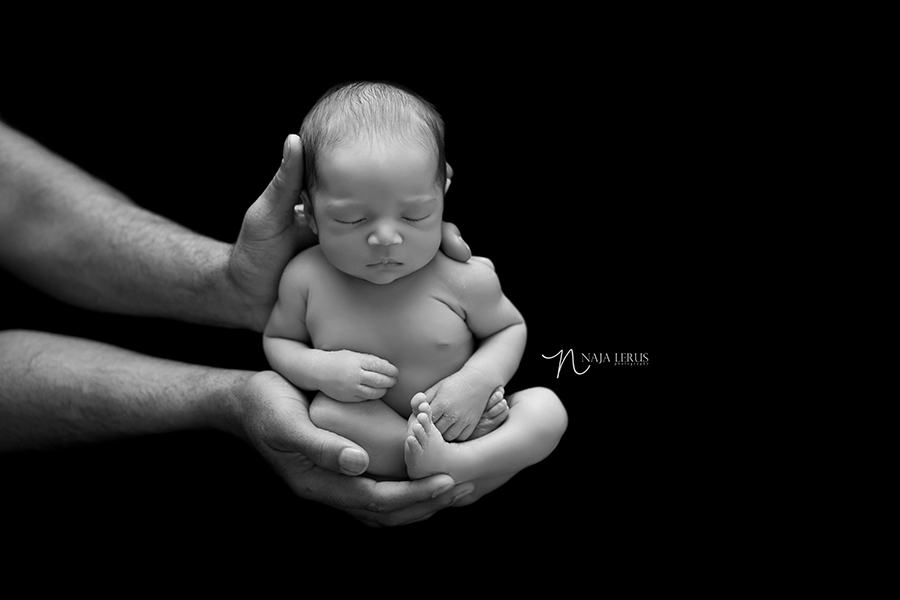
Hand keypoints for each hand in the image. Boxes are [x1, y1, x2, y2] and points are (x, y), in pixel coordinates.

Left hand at [227, 142, 471, 331]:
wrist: (245, 301)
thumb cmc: (253, 255)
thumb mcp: (267, 216)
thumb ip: (285, 183)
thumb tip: (295, 139)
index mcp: (344, 209)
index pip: (388, 190)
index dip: (419, 184)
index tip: (450, 178)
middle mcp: (360, 231)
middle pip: (410, 220)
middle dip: (441, 223)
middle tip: (460, 232)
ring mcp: (363, 259)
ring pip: (410, 250)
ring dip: (438, 249)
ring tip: (461, 254)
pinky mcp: (360, 286)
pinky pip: (395, 279)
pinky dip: (419, 277)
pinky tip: (444, 278)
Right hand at [237, 371, 473, 526]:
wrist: (243, 399)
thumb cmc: (266, 405)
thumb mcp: (287, 422)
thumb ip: (320, 445)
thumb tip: (358, 464)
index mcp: (318, 484)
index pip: (377, 500)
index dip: (414, 494)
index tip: (448, 481)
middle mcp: (329, 488)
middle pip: (386, 511)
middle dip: (427, 503)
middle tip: (465, 485)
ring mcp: (334, 480)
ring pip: (384, 505)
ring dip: (419, 499)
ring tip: (454, 484)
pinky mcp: (339, 466)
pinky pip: (377, 487)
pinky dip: (404, 486)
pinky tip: (423, 471)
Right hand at [315, 350, 398, 401]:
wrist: (316, 370)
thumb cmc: (338, 360)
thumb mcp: (353, 355)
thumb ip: (369, 360)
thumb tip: (388, 366)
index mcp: (357, 361)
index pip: (381, 366)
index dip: (391, 370)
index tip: (395, 372)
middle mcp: (354, 374)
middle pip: (380, 380)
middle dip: (390, 381)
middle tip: (394, 381)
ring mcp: (350, 387)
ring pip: (375, 392)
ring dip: (383, 390)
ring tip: (386, 387)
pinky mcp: (347, 397)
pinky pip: (365, 398)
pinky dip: (372, 395)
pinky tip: (374, 391)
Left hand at [417, 366, 497, 440]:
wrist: (477, 380)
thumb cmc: (454, 384)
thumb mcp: (436, 388)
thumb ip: (422, 400)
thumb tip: (413, 412)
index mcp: (441, 404)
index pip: (425, 421)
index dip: (422, 422)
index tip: (423, 420)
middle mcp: (452, 414)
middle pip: (435, 432)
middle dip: (431, 430)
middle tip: (430, 426)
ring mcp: (463, 420)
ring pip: (448, 437)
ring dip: (443, 435)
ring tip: (441, 429)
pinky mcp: (472, 423)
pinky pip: (461, 437)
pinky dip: (455, 436)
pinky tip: (452, 429)